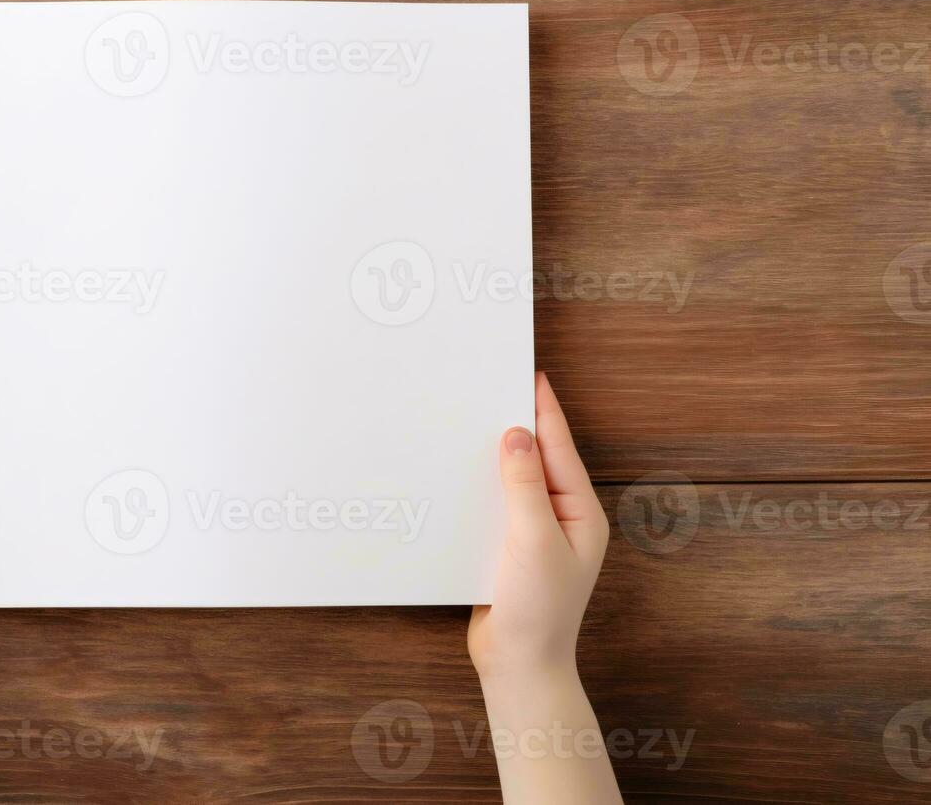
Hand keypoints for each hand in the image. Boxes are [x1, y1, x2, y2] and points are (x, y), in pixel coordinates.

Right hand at [468, 372, 607, 681]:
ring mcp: (535, 533)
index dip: (543, 409)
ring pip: (514, 480)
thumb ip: (524, 485)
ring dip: (495, 455)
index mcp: (579, 511)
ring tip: (474, 421)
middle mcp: (561, 518)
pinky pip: (495, 504)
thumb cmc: (536, 609)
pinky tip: (460, 474)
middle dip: (518, 425)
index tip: (529, 374)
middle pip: (538, 458)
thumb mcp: (532, 539)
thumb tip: (516, 436)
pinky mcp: (509, 548)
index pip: (559, 447)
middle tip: (495, 387)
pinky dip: (480, 485)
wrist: (518, 664)